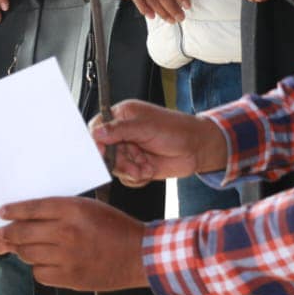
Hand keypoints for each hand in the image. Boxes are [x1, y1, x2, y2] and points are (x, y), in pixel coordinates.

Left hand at [0, 196, 147, 290]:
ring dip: (24, 250)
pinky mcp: (70, 278)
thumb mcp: (88, 207)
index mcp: (72, 209)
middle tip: (3, 233)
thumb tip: (26, 217)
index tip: (2, 212)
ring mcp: (67, 257)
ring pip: (27, 254)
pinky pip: (40, 273)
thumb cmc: (114, 226)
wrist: (139, 255)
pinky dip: (39, 268)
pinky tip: (47, 262)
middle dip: (8, 233)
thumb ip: (59, 211)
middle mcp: (67, 232)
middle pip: (22, 233)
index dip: (13, 210)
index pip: (31, 208)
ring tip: (29, 247)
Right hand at [90, 99, 226, 187]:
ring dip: (129, 170)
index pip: (98, 128)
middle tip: (132, 164)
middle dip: (118, 161)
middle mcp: (123, 134)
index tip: (101, 152)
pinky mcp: (136, 166)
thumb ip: (119, 130)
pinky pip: (126, 178)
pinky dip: (136, 178)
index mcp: (122, 116)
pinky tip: (149, 171)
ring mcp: (129, 150)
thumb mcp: (146, 127)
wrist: (197, 149)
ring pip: (114, 167)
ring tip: (144, 167)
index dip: (96, 142)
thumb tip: (96, 133)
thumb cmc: (176, 130)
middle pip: (104, 152)